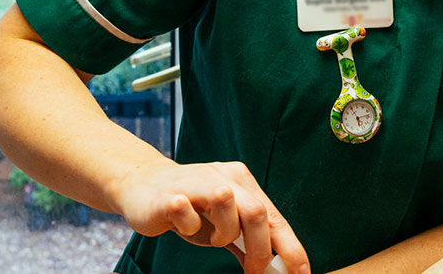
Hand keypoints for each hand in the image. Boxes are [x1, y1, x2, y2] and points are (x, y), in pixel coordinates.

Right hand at [109, 160, 309, 273]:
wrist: (141, 185)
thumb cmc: (190, 208)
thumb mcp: (224, 224)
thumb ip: (247, 240)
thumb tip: (274, 268)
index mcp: (243, 183)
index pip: (275, 216)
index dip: (290, 246)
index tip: (300, 271)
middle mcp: (225, 177)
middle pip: (258, 211)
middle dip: (260, 249)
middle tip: (253, 271)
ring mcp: (198, 182)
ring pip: (227, 205)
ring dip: (223, 233)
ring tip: (211, 238)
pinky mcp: (170, 194)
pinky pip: (187, 213)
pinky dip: (190, 227)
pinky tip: (184, 224)